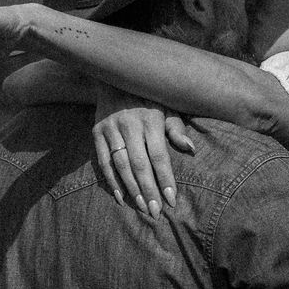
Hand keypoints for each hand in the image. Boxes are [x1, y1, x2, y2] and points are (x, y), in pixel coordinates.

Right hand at [93, 83, 194, 217]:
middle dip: (148, 190)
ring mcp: (111, 128)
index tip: (171, 200)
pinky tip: (120, 196)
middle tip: (155, 212)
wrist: (115, 76)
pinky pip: (103, 161)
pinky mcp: (97, 132)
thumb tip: (191, 149)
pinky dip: (110, 180)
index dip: (165, 179)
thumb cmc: (149, 96)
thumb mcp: (167, 105)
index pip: (159, 155)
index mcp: (151, 118)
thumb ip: (176, 128)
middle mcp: (130, 124)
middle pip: (140, 164)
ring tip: (141, 207)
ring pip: (121, 165)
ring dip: (131, 189)